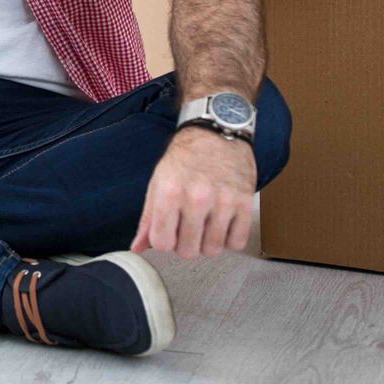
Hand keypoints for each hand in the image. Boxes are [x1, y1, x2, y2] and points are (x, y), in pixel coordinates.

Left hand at [131, 126, 256, 259]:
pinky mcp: (245, 203)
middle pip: (188, 251)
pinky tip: (223, 223)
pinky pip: (237, 243)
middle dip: (186, 243)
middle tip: (188, 227)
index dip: (164, 241)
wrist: (217, 132)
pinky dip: (230, 238)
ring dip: (208, 242)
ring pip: (213, 250)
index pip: (162, 243)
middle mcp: (196, 197)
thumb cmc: (186, 157)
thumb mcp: (159, 182)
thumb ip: (148, 217)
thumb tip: (139, 246)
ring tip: (206, 223)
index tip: (169, 232)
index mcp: (169, 191)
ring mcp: (223, 201)